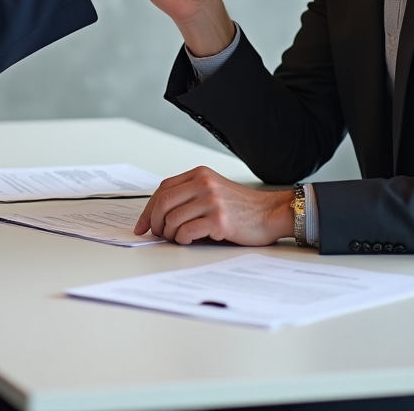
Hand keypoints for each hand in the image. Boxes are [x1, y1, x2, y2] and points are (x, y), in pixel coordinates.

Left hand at [134, 166, 293, 245]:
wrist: (270, 213)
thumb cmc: (241, 207)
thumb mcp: (213, 190)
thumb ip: (189, 194)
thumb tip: (159, 215)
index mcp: (199, 174)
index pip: (163, 189)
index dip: (148, 208)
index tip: (142, 224)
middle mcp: (204, 184)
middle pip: (164, 202)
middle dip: (154, 222)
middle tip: (157, 234)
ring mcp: (211, 201)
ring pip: (173, 219)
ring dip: (169, 233)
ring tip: (177, 238)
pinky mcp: (219, 220)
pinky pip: (187, 231)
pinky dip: (182, 239)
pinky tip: (189, 239)